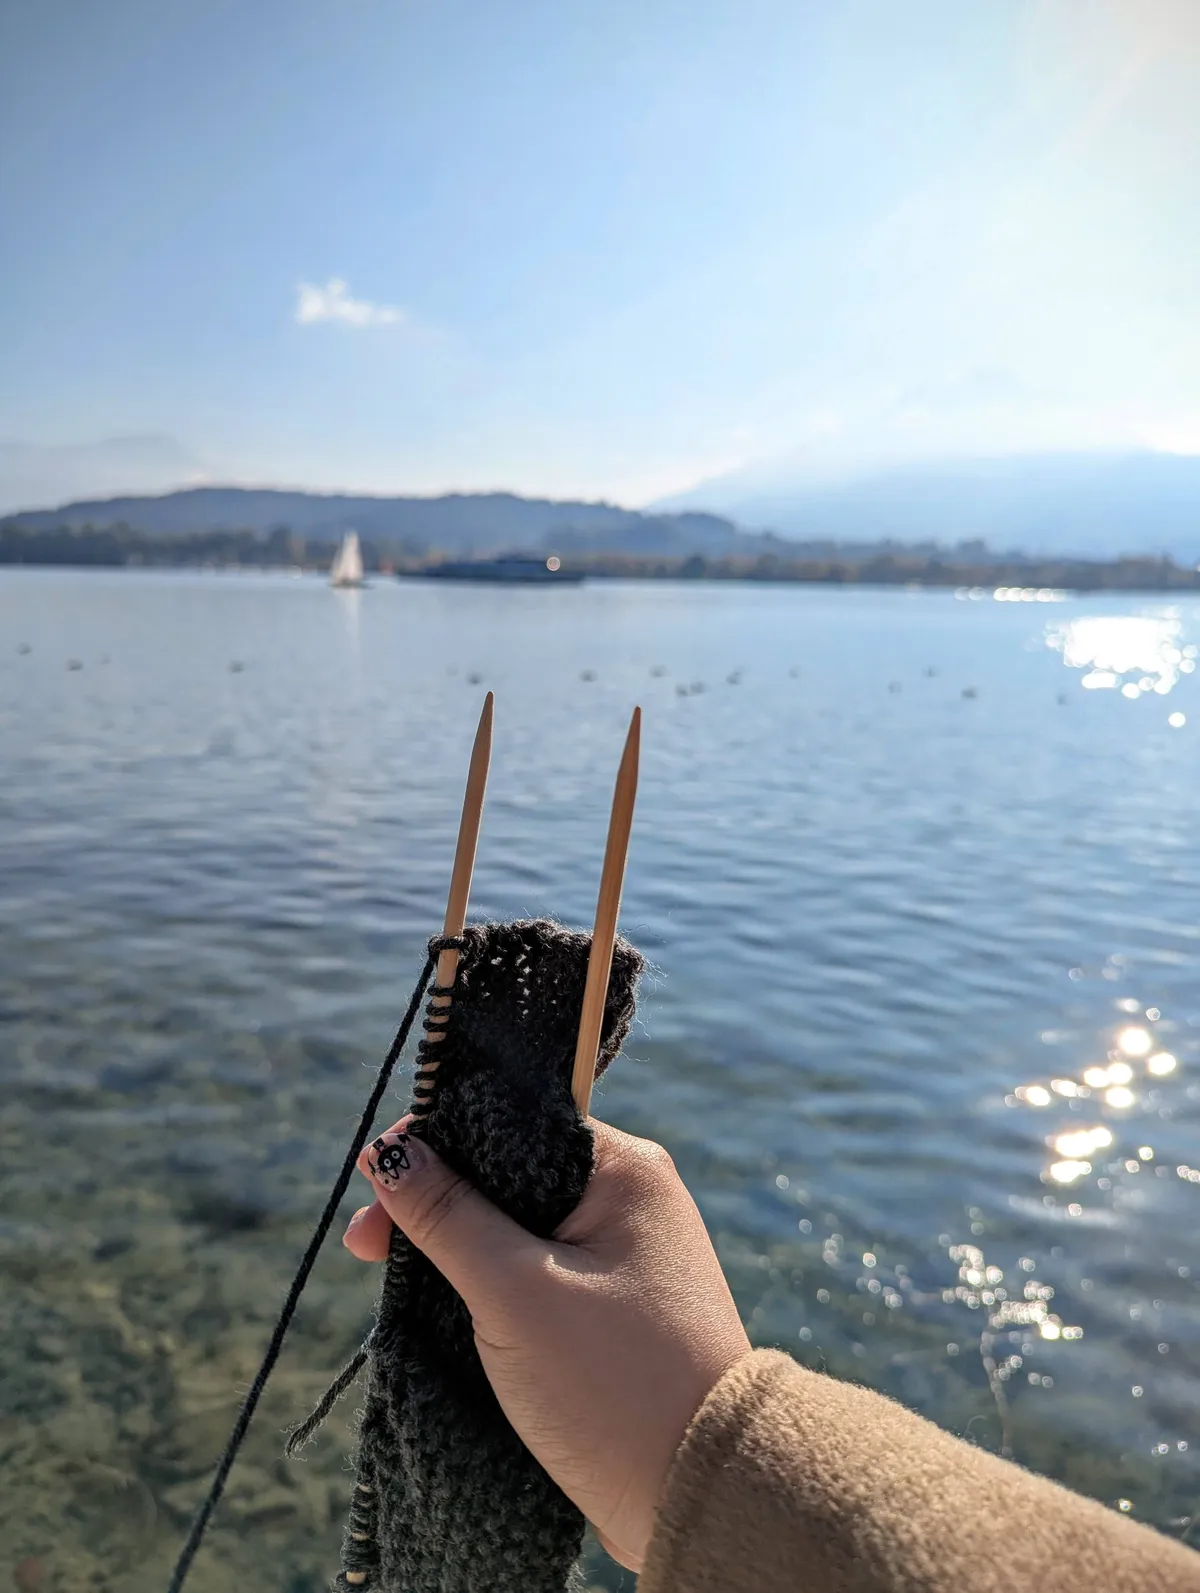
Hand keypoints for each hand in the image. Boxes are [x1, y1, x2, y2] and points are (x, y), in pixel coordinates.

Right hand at [343, 1116, 750, 1570]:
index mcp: (625, 1169)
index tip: (372, 1177)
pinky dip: (490, 1282)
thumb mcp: (515, 1290)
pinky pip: (538, 1270)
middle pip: (510, 1171)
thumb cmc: (611, 1382)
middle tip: (365, 1245)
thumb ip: (449, 1216)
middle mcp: (632, 1198)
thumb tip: (393, 1152)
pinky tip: (444, 1302)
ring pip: (519, 1224)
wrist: (698, 1495)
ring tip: (395, 1276)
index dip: (436, 1142)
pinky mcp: (616, 1308)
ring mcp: (626, 1255)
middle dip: (436, 1200)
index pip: (514, 1121)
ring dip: (457, 1245)